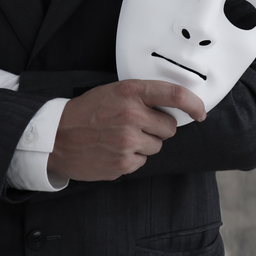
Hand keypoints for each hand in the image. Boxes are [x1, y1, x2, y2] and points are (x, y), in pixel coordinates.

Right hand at [47, 80, 205, 180]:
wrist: (55, 138)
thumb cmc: (86, 112)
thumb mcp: (113, 92)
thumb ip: (142, 96)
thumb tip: (175, 107)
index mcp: (130, 92)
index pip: (174, 94)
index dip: (193, 104)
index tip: (200, 112)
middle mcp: (131, 115)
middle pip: (169, 127)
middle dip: (158, 127)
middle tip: (136, 125)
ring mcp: (127, 141)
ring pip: (157, 146)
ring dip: (145, 143)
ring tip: (120, 137)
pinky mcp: (123, 163)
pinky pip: (142, 161)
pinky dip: (132, 158)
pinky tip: (113, 150)